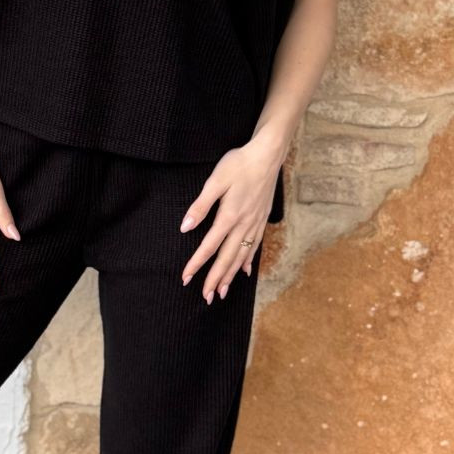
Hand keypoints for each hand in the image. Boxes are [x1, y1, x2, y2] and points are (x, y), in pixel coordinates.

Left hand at [178, 136, 279, 301]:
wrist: (268, 155)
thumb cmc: (239, 164)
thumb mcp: (216, 180)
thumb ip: (200, 205)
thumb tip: (185, 227)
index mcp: (229, 216)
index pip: (209, 247)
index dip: (196, 264)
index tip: (186, 279)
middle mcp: (244, 225)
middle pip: (227, 258)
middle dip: (215, 279)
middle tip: (206, 298)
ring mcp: (255, 224)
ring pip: (242, 256)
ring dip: (231, 276)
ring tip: (222, 292)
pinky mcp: (262, 220)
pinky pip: (254, 246)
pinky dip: (248, 261)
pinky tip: (245, 271)